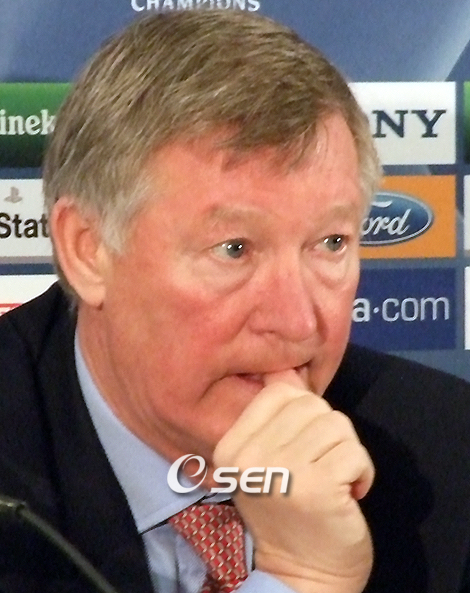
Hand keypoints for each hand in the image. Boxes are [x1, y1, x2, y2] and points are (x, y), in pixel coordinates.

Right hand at [213, 370, 373, 592]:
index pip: (279, 392)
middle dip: (329, 434)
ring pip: (336, 424)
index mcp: (232, 446)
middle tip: (322, 466)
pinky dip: (362, 472)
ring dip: (347, 453)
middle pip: (312, 405)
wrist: (302, 575)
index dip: (304, 411)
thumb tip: (291, 369)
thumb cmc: (288, 511)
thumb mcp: (269, 458)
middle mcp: (250, 456)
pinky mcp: (316, 487)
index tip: (305, 444)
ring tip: (335, 480)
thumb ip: (278, 413)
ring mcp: (282, 470)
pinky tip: (349, 494)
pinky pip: (355, 452)